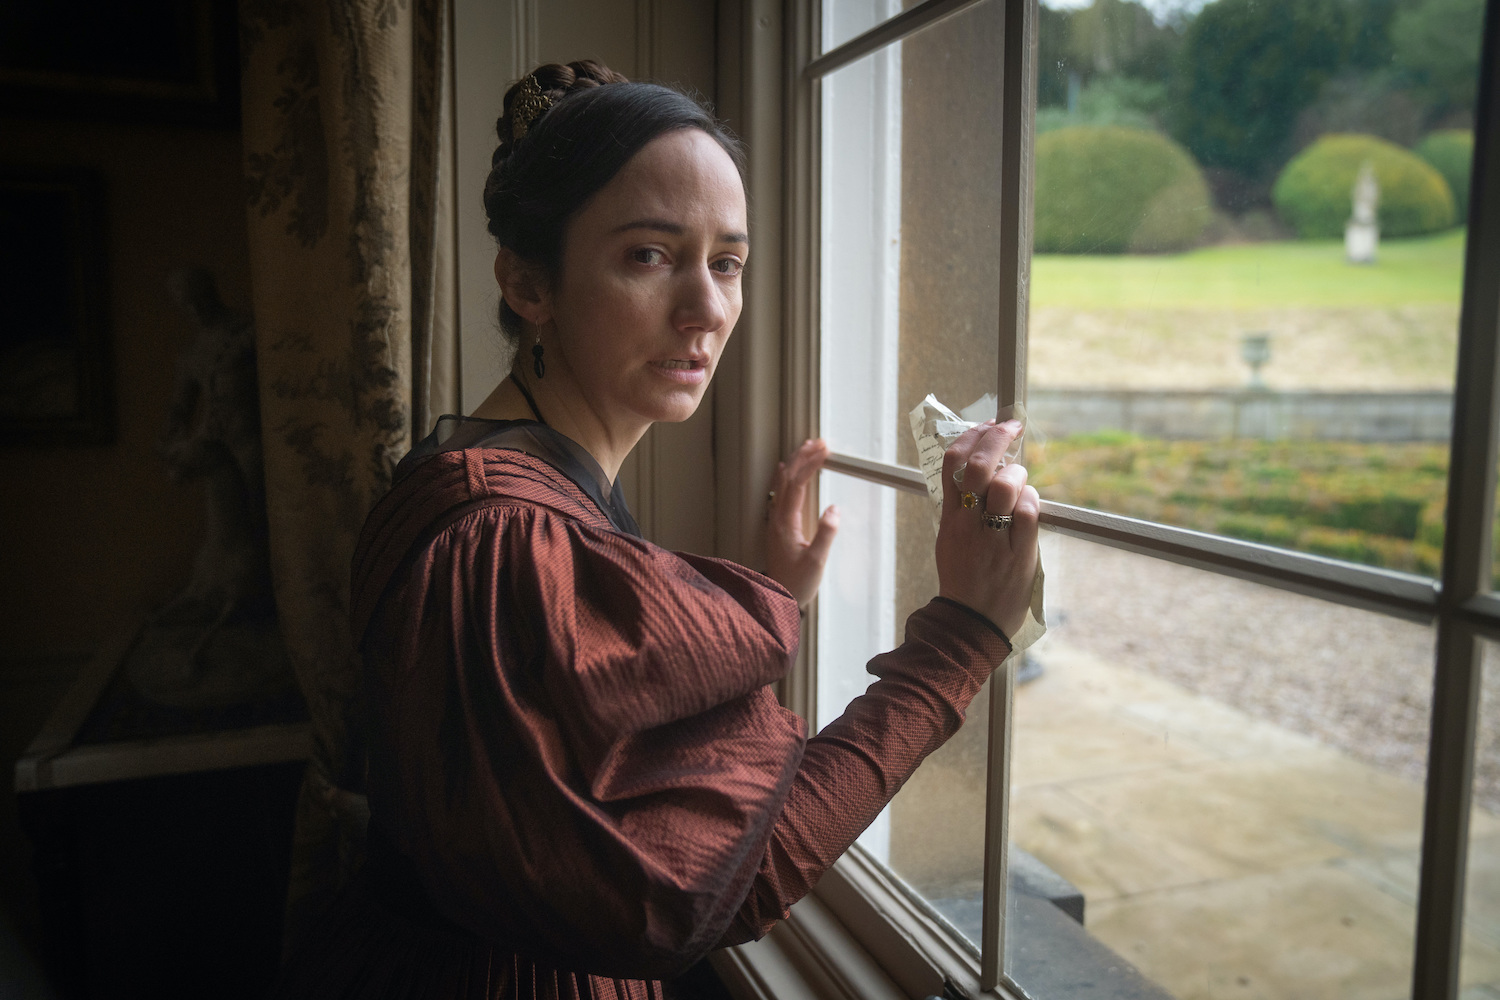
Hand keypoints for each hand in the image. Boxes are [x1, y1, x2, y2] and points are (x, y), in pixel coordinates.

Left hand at [765, 439, 839, 607]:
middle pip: (787, 479)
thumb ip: (826, 534)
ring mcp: (774, 521)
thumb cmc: (797, 583)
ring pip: (781, 484)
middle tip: (818, 442)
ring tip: (806, 449)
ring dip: (794, 464)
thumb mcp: (816, 561)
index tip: (824, 450)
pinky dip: (786, 478)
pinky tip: (787, 472)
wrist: (777, 598)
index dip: (810, 464)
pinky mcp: (776, 527)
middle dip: (802, 457)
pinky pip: (779, 493)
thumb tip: (834, 509)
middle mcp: (776, 518)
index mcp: (785, 523)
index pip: (797, 484)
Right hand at [936, 420, 1040, 637]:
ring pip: (1006, 485)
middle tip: (1011, 425)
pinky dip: (1031, 500)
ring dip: (1018, 472)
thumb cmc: (964, 581)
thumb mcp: (951, 540)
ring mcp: (993, 538)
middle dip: (997, 436)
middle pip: (981, 465)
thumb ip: (963, 510)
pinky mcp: (1019, 553)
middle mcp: (968, 524)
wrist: (971, 623)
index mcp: (950, 519)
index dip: (971, 437)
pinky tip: (1030, 503)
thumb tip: (983, 474)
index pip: (952, 464)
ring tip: (1021, 478)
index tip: (987, 425)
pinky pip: (1027, 512)